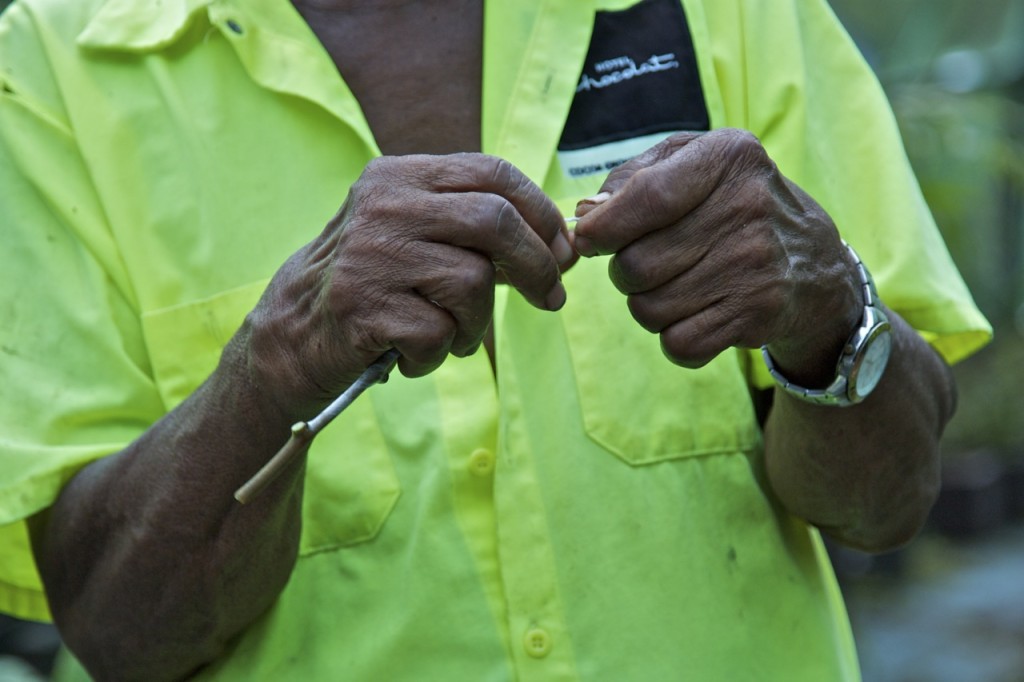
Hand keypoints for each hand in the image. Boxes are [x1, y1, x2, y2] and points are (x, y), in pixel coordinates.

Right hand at [245, 153, 574, 419]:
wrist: (294, 333)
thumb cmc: (374, 283)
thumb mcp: (413, 231)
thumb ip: (473, 225)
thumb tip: (561, 245)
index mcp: (399, 175)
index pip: (492, 173)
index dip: (541, 212)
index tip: (564, 250)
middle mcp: (383, 206)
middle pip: (493, 222)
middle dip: (536, 264)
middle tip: (551, 298)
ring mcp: (370, 256)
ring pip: (473, 283)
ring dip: (477, 324)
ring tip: (450, 335)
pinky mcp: (362, 307)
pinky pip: (440, 333)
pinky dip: (438, 353)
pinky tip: (410, 352)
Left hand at [572, 128, 860, 383]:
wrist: (814, 265)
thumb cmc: (730, 206)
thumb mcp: (691, 167)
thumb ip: (631, 180)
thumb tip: (585, 215)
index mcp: (728, 155)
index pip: (646, 197)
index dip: (603, 228)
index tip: (588, 241)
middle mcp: (748, 205)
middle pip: (635, 265)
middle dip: (625, 273)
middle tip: (650, 265)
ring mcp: (757, 262)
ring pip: (649, 309)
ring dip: (649, 307)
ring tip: (679, 288)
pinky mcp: (760, 312)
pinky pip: (679, 344)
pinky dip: (676, 340)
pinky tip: (697, 317)